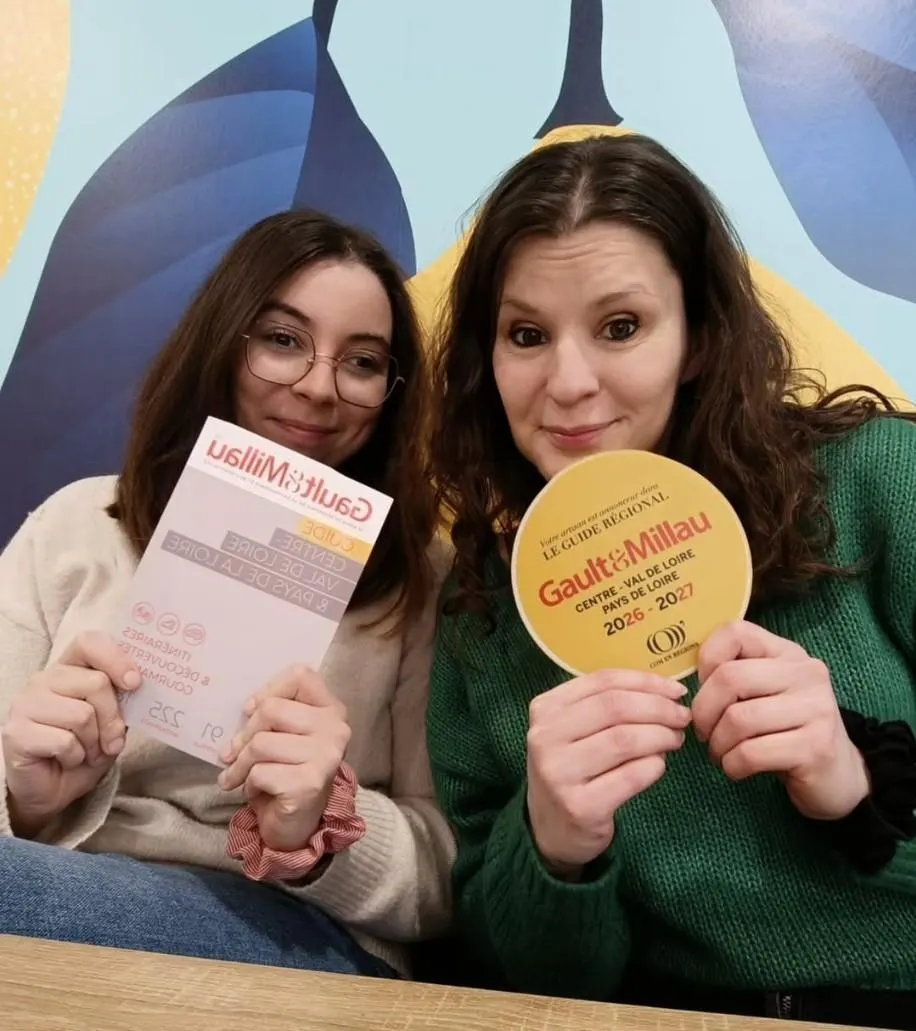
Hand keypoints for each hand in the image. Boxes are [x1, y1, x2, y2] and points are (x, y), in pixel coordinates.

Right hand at [2, 632, 140, 835]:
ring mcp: (26, 704)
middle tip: (111, 740)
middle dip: (112, 718)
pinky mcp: (16, 732)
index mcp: (68, 668)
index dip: (116, 658)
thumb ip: (122, 700)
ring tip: (86, 751)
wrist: (53, 790)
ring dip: (94, 742)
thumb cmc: (84, 749)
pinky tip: (68, 760)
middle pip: (96, 683)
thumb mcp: (111, 721)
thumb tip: (140, 685)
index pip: (89, 643)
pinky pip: (65, 741)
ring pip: (83, 715)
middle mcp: (44, 680)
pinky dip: (76, 756)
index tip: (135, 682)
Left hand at [218, 665, 350, 851]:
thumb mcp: (285, 736)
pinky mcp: (310, 783)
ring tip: (240, 775)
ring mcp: (326, 756)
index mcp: (331, 709)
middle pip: (271, 709)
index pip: (301, 676)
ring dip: (240, 764)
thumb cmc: (287, 773)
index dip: (269, 689)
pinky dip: (247, 784)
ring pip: (261, 743)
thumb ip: (274, 715)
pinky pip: (260, 772)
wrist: (298, 825)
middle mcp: (335, 729)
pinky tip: (256, 791)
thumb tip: (246, 708)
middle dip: (244, 735)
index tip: (250, 710)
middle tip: (233, 753)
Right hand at [526, 670, 690, 874]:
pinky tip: (659, 765)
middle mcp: (545, 737)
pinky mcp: (579, 806)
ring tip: (675, 739)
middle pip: (615, 707)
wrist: (550, 830)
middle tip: (682, 717)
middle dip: (659, 708)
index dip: (646, 682)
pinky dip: (654, 766)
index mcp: (545, 709)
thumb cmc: (571, 770)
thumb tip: (666, 692)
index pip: (602, 681)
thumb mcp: (574, 730)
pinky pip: (631, 776)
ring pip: (625, 740)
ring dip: (661, 736)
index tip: (676, 690)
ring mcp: (559, 773)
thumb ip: (607, 707)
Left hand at [692, 620, 868, 819]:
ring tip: (719, 754)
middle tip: (703, 733)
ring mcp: (816, 709)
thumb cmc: (785, 730)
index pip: (736, 632)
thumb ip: (734, 675)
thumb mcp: (764, 693)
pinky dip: (732, 764)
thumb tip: (682, 680)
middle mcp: (806, 673)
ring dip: (717, 744)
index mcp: (788, 653)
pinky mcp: (816, 747)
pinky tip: (735, 768)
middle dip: (704, 711)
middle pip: (731, 678)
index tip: (702, 688)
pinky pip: (752, 752)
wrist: (837, 775)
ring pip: (739, 719)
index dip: (707, 659)